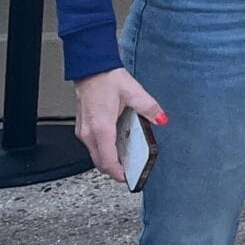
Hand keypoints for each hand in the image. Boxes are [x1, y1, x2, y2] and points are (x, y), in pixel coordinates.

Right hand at [74, 69, 166, 183]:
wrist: (90, 68)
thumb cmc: (107, 78)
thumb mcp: (133, 91)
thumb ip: (148, 107)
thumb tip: (161, 118)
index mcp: (102, 128)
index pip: (107, 161)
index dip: (118, 173)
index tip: (128, 177)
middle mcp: (89, 133)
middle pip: (100, 162)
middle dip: (114, 169)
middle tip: (130, 170)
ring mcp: (83, 131)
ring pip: (95, 155)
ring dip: (109, 159)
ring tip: (126, 156)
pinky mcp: (82, 127)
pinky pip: (93, 145)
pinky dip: (104, 149)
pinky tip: (116, 142)